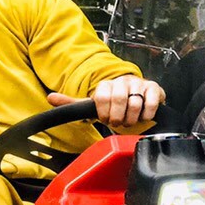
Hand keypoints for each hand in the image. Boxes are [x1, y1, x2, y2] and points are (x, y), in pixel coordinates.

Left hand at [49, 76, 163, 127]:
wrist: (136, 98)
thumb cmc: (113, 104)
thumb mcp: (92, 105)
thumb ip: (72, 103)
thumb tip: (50, 97)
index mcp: (107, 84)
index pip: (102, 97)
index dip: (104, 113)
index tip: (105, 119)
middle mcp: (123, 81)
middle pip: (118, 99)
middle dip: (117, 117)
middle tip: (117, 122)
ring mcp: (139, 84)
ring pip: (135, 103)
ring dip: (131, 118)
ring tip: (129, 120)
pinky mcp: (154, 88)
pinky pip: (152, 102)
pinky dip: (147, 114)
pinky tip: (143, 116)